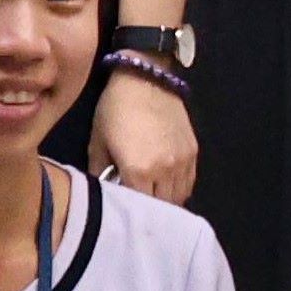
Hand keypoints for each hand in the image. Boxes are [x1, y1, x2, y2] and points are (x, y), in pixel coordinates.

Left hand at [95, 67, 196, 205]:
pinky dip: (178, 188)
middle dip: (148, 209)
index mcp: (138, 171)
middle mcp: (165, 171)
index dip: (129, 212)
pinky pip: (189, 181)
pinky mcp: (193, 151)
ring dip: (166, 200)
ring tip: (152, 195)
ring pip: (179, 197)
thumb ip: (99, 172)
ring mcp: (183, 161)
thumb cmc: (115, 109)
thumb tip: (103, 191)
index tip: (122, 209)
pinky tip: (166, 183)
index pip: (138, 208)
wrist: (145, 78)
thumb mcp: (97, 142)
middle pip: (161, 206)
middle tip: (137, 204)